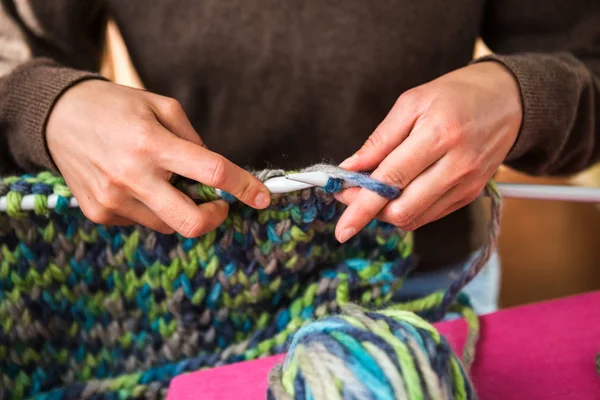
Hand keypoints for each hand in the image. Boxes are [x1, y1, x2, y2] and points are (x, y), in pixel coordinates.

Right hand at [46, 80, 269, 236]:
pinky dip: (152, 208)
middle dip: (215, 218)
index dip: (244, 187)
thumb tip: (216, 174)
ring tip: (164, 180)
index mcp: (152, 144)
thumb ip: (193, 140)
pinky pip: (142, 222)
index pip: (211, 173)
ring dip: (179, 208)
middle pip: (191, 222)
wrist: (56, 116)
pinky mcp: (100, 213)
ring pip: (168, 224)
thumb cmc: (116, 107)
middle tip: (219, 204)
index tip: (262, 197)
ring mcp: (113, 200)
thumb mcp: (161, 106)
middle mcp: (132, 177)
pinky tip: (137, 184)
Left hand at [334, 62, 521, 241]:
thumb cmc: (456, 94)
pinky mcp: (471, 194)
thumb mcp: (412, 102)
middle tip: (351, 193)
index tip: (342, 226)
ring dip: (386, 211)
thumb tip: (350, 168)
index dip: (362, 206)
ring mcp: (467, 184)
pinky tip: (397, 192)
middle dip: (370, 210)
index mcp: (438, 135)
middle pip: (403, 210)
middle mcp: (456, 165)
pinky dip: (407, 209)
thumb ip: (380, 140)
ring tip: (372, 190)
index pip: (391, 180)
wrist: (510, 100)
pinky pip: (430, 215)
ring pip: (415, 218)